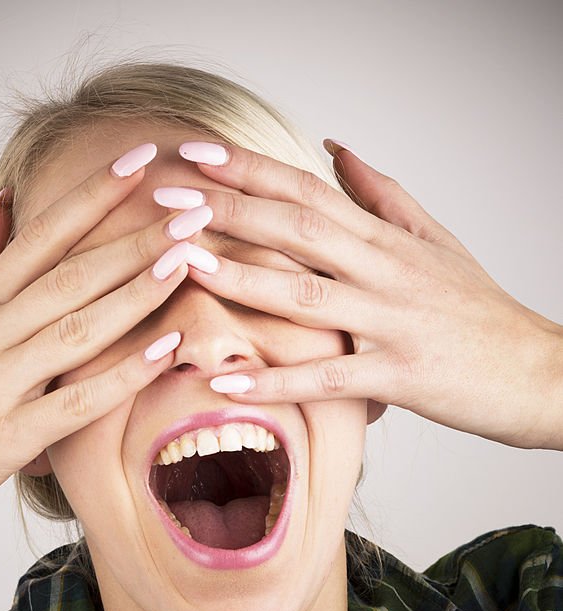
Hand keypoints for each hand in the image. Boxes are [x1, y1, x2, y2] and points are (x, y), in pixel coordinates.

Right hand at [0, 151, 203, 549]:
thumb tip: (4, 205)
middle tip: (190, 207)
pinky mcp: (7, 438)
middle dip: (132, 238)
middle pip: (69, 275)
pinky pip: (74, 403)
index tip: (140, 160)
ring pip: (75, 328)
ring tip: (184, 261)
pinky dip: (120, 376)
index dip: (92, 197)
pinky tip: (164, 351)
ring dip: (133, 293)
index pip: (41, 237)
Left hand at [172, 140, 562, 449]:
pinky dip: (278, 379)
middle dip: (227, 208)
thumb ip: (382, 195)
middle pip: (297, 228)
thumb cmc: (479, 312)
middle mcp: (384, 271)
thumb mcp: (435, 240)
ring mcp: (390, 322)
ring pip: (305, 295)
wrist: (535, 371)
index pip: (307, 190)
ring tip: (181, 264)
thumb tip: (336, 149)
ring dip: (240, 278)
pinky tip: (229, 380)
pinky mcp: (398, 376)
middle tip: (164, 196)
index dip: (250, 170)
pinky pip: (328, 378)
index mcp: (385, 239)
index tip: (196, 153)